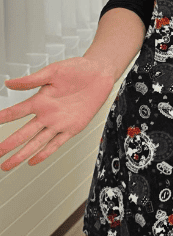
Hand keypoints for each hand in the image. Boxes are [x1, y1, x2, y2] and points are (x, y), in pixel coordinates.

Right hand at [0, 57, 117, 170]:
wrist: (99, 73)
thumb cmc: (76, 69)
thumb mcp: (52, 72)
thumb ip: (31, 80)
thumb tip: (9, 83)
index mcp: (39, 100)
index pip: (16, 112)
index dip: (3, 118)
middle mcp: (47, 114)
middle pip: (23, 133)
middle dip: (8, 144)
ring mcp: (59, 122)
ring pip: (37, 142)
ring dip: (22, 154)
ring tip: (7, 165)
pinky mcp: (73, 127)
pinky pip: (57, 143)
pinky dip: (45, 152)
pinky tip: (33, 161)